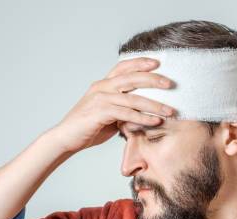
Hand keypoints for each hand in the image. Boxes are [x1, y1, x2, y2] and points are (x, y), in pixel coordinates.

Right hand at [52, 57, 175, 152]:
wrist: (66, 138)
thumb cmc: (88, 127)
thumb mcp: (109, 114)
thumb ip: (123, 109)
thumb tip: (143, 113)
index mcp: (103, 84)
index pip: (123, 67)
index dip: (140, 62)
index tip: (158, 62)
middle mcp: (101, 87)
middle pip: (131, 78)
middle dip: (153, 79)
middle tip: (171, 84)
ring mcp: (100, 99)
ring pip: (133, 98)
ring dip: (154, 105)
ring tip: (170, 111)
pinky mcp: (100, 113)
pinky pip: (126, 114)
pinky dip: (143, 118)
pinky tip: (155, 122)